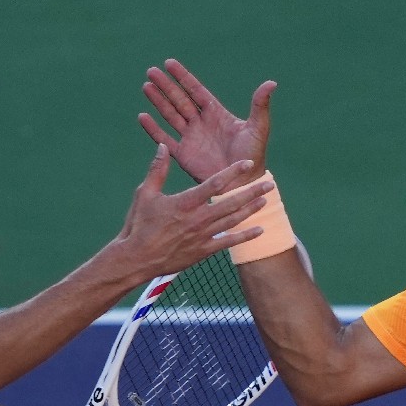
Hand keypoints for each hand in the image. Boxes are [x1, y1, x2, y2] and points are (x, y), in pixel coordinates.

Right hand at [113, 144, 271, 279]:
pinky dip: (245, 236)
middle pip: (231, 202)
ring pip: (233, 221)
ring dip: (251, 210)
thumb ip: (157, 170)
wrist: (136, 259)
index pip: (215, 183)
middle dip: (252, 192)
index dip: (233, 171)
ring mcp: (202, 236)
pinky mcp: (203, 251)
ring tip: (266, 201)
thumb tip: (162, 146)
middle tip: (269, 183)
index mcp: (185, 202)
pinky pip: (228, 243)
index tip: (247, 163)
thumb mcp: (144, 194)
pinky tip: (259, 230)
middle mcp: (198, 218)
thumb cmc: (139, 225)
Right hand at [139, 58, 276, 184]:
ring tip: (146, 86)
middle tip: (150, 71)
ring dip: (158, 101)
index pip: (195, 90)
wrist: (242, 183)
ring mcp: (190, 138)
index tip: (169, 63)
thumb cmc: (253, 156)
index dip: (183, 77)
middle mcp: (200, 123)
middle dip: (165, 86)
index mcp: (216, 114)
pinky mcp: (183, 155)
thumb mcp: (258, 128)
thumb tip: (272, 82)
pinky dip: (153, 129)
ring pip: (170, 115)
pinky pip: (164, 139)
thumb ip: (260, 105)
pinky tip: (142, 117)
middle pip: (179, 99)